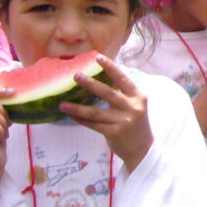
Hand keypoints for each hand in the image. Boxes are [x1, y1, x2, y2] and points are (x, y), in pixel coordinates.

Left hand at [61, 55, 153, 169]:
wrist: (143, 149)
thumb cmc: (135, 124)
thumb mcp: (135, 106)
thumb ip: (122, 95)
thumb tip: (99, 80)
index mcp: (138, 97)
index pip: (123, 78)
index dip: (110, 67)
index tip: (97, 57)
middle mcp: (132, 107)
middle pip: (108, 93)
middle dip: (90, 84)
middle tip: (76, 76)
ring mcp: (123, 121)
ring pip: (96, 112)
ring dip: (77, 107)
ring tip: (63, 103)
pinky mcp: (114, 133)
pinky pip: (93, 124)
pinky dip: (80, 120)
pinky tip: (70, 115)